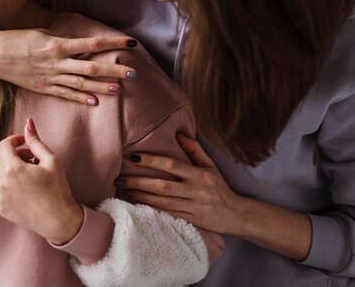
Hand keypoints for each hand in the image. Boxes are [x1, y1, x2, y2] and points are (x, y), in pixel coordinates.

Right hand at [0, 29, 138, 104]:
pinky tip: (95, 102)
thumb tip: (83, 45)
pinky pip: (65, 94)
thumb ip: (63, 41)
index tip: (131, 43)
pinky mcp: (43, 88)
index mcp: (57, 45)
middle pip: (91, 68)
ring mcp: (50, 77)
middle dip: (114, 70)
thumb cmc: (16, 39)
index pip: (92, 44)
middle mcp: (56, 62)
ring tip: (120, 89)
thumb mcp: (42, 34)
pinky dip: (80, 99)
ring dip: (102, 87)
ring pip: (81, 84)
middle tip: (134, 73)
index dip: (113, 44)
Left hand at [0, 119, 83, 244]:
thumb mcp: (51, 160)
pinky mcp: (1, 208)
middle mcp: (2, 183)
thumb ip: (36, 141)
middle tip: (33, 159)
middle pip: (1, 159)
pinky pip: (1, 189)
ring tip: (31, 175)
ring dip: (12, 169)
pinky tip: (27, 189)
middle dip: (15, 154)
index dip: (15, 140)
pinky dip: (10, 184)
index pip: (4, 145)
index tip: (26, 143)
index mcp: (13, 169)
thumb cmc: (58, 189)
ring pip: (0, 174)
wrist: (58, 220)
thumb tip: (28, 123)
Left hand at [117, 134, 243, 234]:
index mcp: (199, 175)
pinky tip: (137, 205)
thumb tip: (178, 133)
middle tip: (119, 178)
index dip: (152, 161)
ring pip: (162, 202)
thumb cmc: (219, 187)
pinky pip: (167, 215)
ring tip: (124, 190)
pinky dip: (151, 210)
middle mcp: (195, 191)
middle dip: (138, 181)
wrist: (235, 214)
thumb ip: (194, 149)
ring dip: (140, 196)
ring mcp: (192, 208)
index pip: (172, 165)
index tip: (134, 157)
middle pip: (162, 186)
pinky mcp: (190, 222)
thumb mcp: (210, 165)